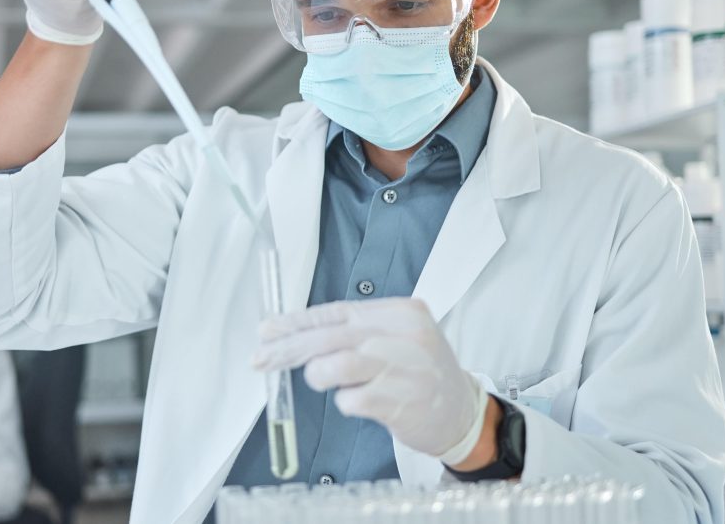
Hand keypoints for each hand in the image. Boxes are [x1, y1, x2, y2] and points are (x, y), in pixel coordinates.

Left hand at [253, 298, 488, 462]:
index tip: (267, 330)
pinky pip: (353, 399)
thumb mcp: (397, 338)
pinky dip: (346, 402)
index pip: (337, 311)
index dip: (297, 321)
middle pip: (332, 336)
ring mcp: (405, 368)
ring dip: (319, 375)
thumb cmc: (421, 374)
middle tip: (262, 358)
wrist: (463, 413)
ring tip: (321, 381)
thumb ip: (355, 333)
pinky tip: (358, 402)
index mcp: (401, 311)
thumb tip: (294, 335)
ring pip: (338, 364)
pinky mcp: (401, 401)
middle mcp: (404, 335)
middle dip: (290, 348)